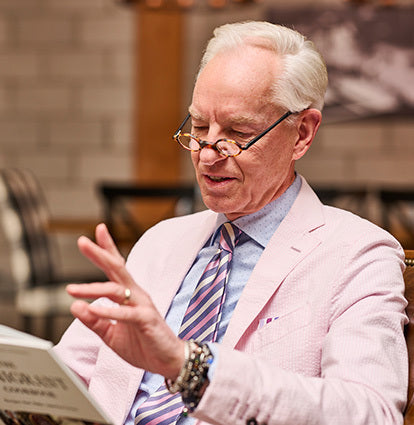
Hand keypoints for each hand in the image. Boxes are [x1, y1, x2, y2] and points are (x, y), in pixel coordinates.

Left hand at [66, 223, 184, 379]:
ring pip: (117, 289)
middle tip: (82, 241)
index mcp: (128, 295)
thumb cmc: (143, 344)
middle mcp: (135, 294)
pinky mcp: (147, 319)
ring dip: (93, 288)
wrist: (167, 360)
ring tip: (72, 289)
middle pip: (117, 269)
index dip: (106, 249)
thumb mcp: (111, 334)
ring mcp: (142, 305)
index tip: (96, 231)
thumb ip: (94, 320)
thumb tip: (74, 306)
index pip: (115, 268)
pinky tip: (93, 309)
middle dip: (100, 253)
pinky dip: (108, 311)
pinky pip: (126, 313)